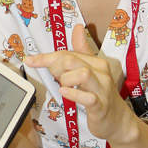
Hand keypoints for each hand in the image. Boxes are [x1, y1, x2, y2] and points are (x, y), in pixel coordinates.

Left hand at [26, 25, 130, 142]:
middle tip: (55, 78)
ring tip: (63, 87)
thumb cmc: (100, 93)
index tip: (30, 61)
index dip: (46, 57)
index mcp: (97, 62)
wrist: (117, 119)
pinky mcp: (101, 106)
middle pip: (72, 60)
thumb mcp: (91, 70)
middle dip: (56, 67)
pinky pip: (88, 97)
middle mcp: (101, 73)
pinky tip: (65, 93)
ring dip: (65, 80)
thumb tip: (78, 27)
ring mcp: (102, 90)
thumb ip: (82, 50)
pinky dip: (74, 94)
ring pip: (82, 74)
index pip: (68, 53)